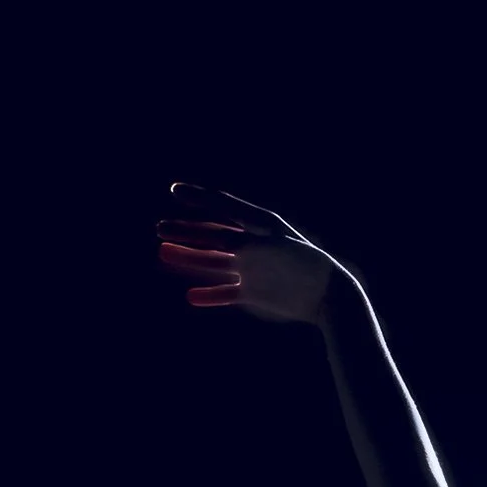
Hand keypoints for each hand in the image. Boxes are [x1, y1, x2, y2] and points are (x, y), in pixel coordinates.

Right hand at [156, 184, 341, 323]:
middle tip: (159, 228)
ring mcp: (252, 269)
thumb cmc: (303, 266)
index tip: (174, 190)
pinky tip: (192, 296)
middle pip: (212, 234)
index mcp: (259, 225)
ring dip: (190, 258)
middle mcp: (252, 244)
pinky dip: (211, 295)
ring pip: (214, 261)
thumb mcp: (269, 248)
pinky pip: (228, 293)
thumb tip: (212, 237)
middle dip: (186, 231)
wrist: (327, 296)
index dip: (199, 198)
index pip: (223, 207)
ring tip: (164, 254)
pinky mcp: (256, 292)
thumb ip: (241, 242)